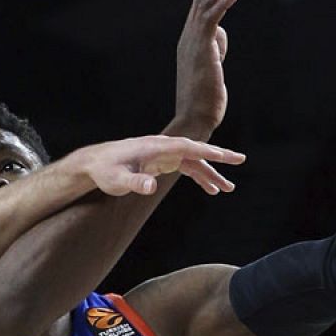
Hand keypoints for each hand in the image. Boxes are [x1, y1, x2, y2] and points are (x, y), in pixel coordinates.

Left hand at [79, 135, 245, 196]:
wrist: (94, 164)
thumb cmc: (105, 170)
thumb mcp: (117, 179)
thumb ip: (135, 182)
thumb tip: (151, 186)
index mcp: (157, 147)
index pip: (189, 146)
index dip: (210, 150)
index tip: (229, 155)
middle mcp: (163, 147)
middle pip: (196, 151)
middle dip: (218, 157)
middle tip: (241, 161)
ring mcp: (163, 154)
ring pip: (193, 161)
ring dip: (210, 174)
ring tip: (227, 189)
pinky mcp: (161, 162)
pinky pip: (185, 167)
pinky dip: (198, 177)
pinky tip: (209, 189)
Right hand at [172, 0, 245, 132]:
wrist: (194, 117)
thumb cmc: (203, 100)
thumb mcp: (211, 70)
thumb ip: (214, 52)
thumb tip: (220, 41)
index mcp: (189, 44)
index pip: (201, 12)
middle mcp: (188, 38)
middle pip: (201, 2)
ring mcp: (193, 42)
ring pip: (206, 5)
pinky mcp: (201, 48)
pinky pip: (211, 19)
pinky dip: (223, 4)